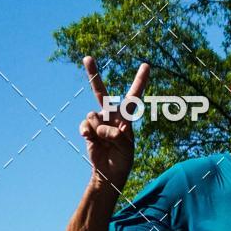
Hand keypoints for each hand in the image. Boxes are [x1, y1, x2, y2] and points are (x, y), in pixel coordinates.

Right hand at [79, 56, 149, 191]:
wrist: (108, 173)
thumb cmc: (122, 160)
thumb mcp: (126, 149)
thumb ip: (117, 136)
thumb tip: (101, 128)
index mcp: (126, 118)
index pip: (134, 96)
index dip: (140, 81)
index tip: (146, 65)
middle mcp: (111, 115)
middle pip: (101, 92)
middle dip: (93, 74)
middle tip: (87, 58)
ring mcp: (98, 121)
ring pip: (94, 116)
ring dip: (100, 131)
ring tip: (104, 142)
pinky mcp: (87, 129)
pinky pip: (85, 124)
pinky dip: (87, 132)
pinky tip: (89, 139)